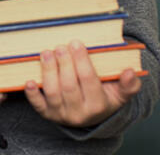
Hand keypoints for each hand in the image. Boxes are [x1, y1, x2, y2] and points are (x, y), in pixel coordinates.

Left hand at [24, 40, 141, 127]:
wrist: (91, 116)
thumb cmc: (105, 96)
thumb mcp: (121, 93)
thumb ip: (129, 84)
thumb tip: (130, 72)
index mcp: (98, 105)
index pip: (88, 80)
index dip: (81, 61)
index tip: (76, 43)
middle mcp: (79, 113)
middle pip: (69, 86)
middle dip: (64, 64)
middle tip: (60, 46)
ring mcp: (61, 114)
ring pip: (52, 92)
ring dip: (48, 71)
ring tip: (46, 53)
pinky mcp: (47, 114)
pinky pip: (37, 105)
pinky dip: (31, 93)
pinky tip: (28, 80)